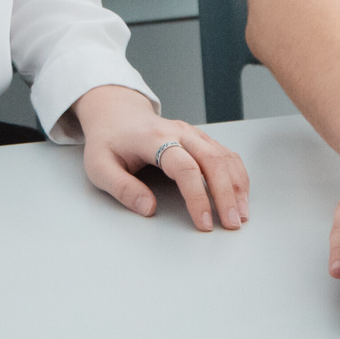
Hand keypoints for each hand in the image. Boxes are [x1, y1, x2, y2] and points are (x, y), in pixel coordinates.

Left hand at [71, 86, 248, 230]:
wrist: (116, 114)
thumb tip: (149, 208)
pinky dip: (237, 176)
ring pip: (224, 156)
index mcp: (154, 139)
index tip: (204, 223)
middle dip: (226, 194)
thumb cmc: (109, 142)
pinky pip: (226, 154)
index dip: (197, 197)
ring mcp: (193, 133)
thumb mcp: (99, 167)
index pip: (185, 168)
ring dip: (237, 186)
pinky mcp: (201, 138)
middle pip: (213, 161)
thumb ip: (122, 188)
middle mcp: (179, 132)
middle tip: (231, 223)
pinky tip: (240, 195)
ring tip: (240, 214)